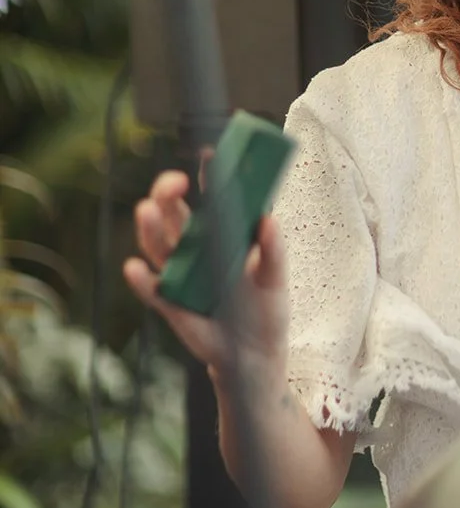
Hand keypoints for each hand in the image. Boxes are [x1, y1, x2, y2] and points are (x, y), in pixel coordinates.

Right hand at [123, 165, 289, 380]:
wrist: (255, 354)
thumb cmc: (266, 307)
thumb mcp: (276, 277)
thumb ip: (273, 250)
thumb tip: (269, 219)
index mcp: (222, 231)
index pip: (211, 194)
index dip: (208, 173)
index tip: (209, 154)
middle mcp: (195, 245)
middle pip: (172, 211)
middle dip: (166, 193)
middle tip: (174, 183)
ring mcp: (180, 273)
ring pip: (156, 244)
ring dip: (148, 228)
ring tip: (146, 211)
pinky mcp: (170, 303)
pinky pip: (151, 289)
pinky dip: (141, 279)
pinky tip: (137, 269)